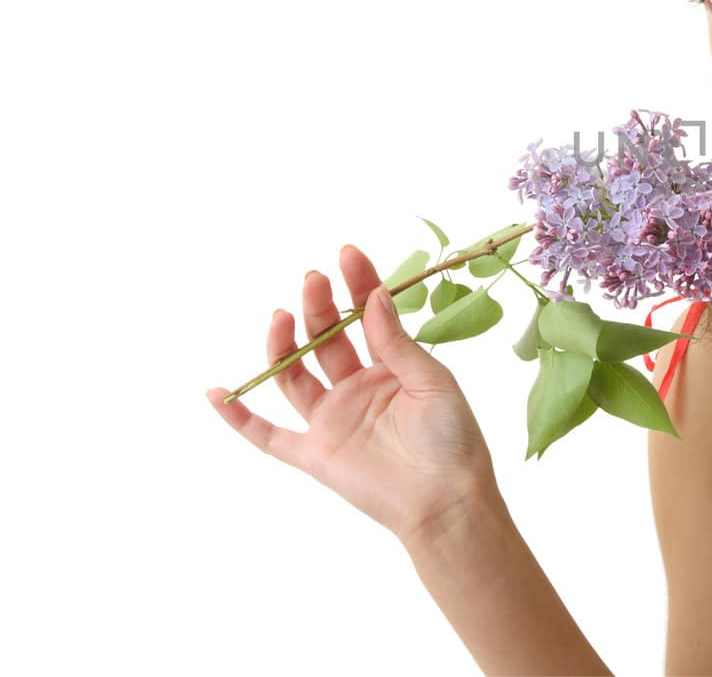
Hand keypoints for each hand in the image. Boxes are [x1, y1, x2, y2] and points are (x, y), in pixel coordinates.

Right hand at [206, 244, 500, 546]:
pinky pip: (267, 435)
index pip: (367, 316)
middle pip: (326, 340)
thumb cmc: (452, 439)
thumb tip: (374, 296)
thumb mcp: (431, 381)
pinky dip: (239, 416)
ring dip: (282, 345)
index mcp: (391, 367)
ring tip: (280, 315)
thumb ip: (396, 342)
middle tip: (314, 279)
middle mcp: (356, 388)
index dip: (357, 284)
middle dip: (319, 308)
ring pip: (293, 375)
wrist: (447, 501)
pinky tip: (217, 392)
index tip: (347, 253)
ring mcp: (332, 420)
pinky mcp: (313, 454)